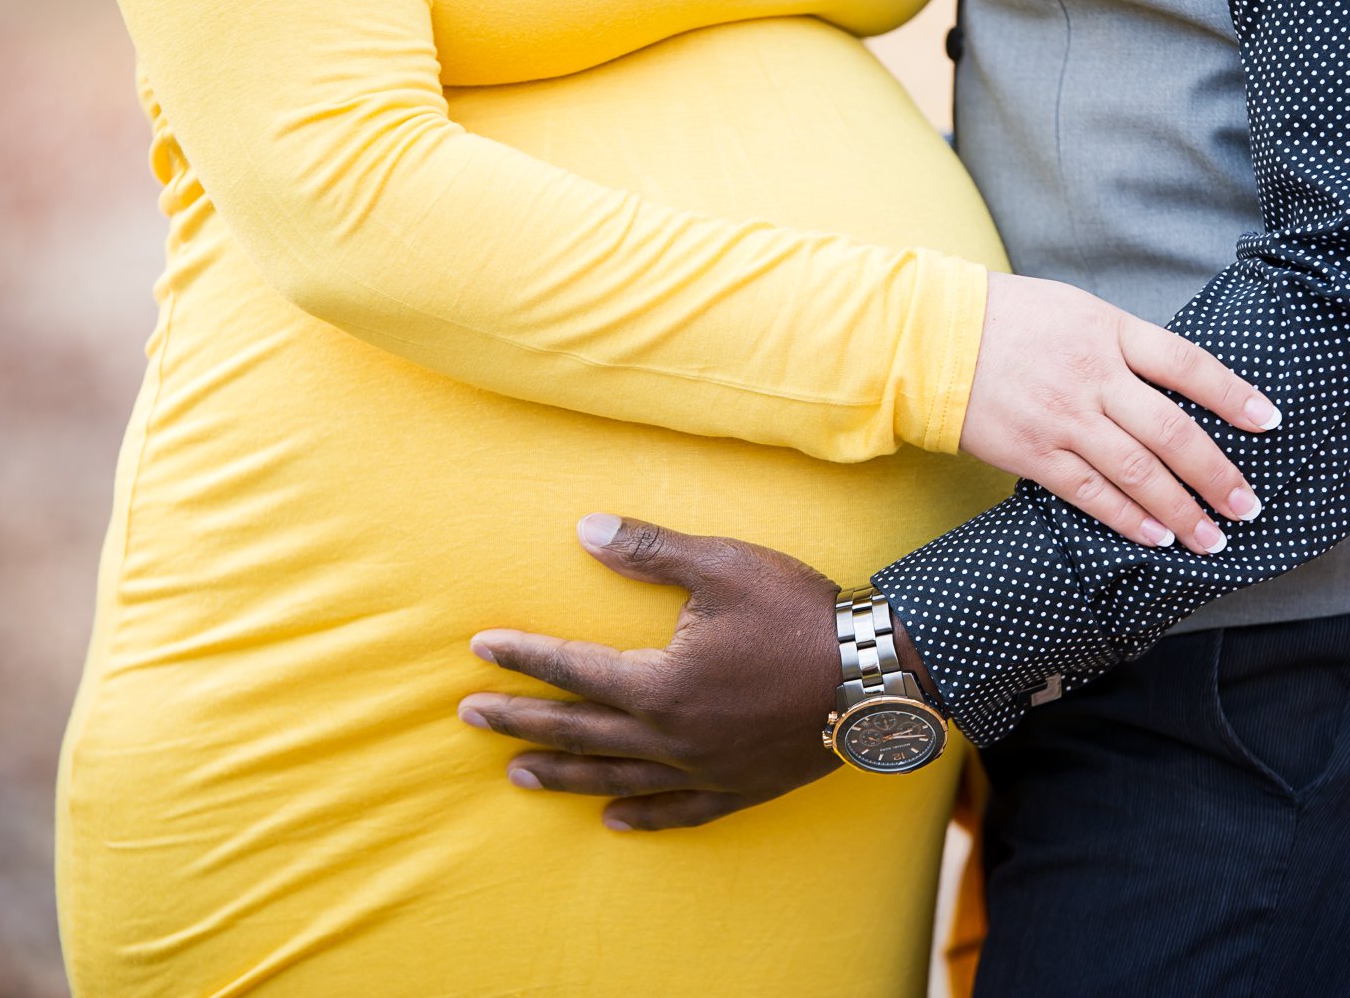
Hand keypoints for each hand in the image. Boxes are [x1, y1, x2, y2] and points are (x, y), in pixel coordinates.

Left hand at [459, 514, 847, 830]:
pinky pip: (677, 810)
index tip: (479, 649)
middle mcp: (671, 737)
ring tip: (518, 776)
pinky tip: (614, 818)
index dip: (523, 657)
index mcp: (660, 683)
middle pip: (579, 731)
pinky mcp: (738, 787)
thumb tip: (584, 530)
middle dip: (520, 721)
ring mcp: (704, 770)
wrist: (878, 671)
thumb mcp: (723, 566)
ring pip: (616, 776)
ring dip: (562, 775)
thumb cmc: (799, 612)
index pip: (573, 669)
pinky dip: (641, 815)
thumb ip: (650, 552)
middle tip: (470, 718)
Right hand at [960, 272, 1279, 554]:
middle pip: (1172, 432)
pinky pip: (1091, 494)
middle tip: (1248, 505)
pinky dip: (1128, 518)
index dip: (1233, 395)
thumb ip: (1123, 343)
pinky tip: (1156, 535)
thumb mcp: (1075, 309)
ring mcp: (1064, 419)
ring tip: (1212, 536)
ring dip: (1181, 510)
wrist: (931, 336)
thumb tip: (1174, 382)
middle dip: (1217, 473)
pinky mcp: (1033, 453)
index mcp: (1109, 331)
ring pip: (1138, 473)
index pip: (1188, 364)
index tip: (1269, 422)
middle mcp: (1093, 376)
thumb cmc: (1007, 318)